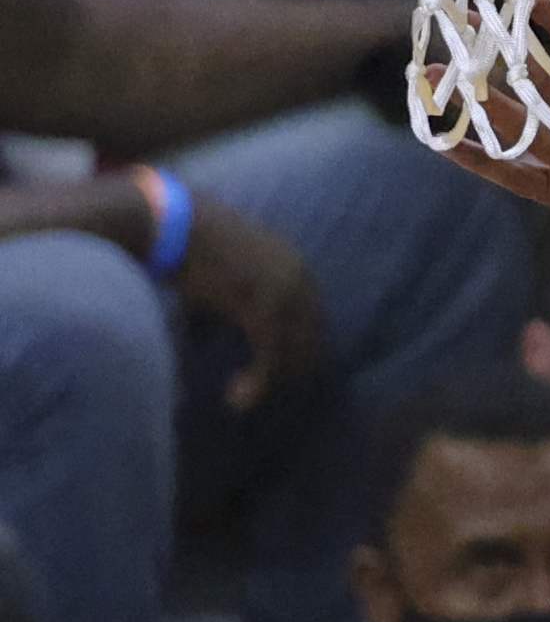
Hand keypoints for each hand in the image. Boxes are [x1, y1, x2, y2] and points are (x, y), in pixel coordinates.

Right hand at [177, 197, 325, 411]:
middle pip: (309, 343)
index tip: (270, 378)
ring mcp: (287, 291)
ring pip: (292, 355)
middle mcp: (302, 279)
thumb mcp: (222, 280)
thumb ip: (233, 310)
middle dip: (285, 374)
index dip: (294, 357)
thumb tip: (209, 342)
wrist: (166, 220)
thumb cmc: (184, 249)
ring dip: (269, 385)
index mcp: (298, 269)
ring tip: (238, 401)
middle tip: (252, 393)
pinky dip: (258, 384)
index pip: (311, 326)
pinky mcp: (264, 306)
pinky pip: (271, 355)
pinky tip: (237, 399)